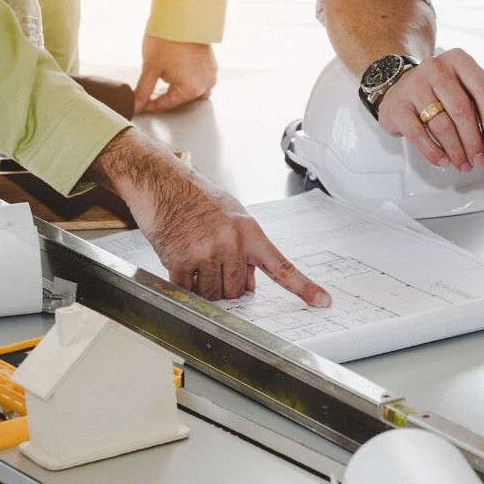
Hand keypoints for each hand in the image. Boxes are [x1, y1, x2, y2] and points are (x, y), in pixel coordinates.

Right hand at [86, 128, 330, 305]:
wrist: (160, 182)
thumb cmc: (195, 196)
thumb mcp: (231, 215)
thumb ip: (246, 248)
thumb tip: (250, 281)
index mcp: (249, 231)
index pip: (281, 266)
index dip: (303, 287)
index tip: (323, 301)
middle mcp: (231, 244)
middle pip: (238, 290)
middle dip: (227, 284)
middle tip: (213, 262)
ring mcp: (206, 254)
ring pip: (214, 295)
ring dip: (204, 286)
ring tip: (195, 257)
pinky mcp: (180, 262)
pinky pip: (188, 291)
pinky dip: (184, 285)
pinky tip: (180, 262)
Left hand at [133, 35, 217, 113]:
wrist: (183, 16)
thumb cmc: (168, 39)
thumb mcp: (150, 68)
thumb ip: (143, 91)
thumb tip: (136, 106)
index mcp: (191, 90)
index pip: (168, 105)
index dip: (151, 105)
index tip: (141, 103)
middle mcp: (205, 85)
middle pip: (181, 99)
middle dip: (165, 95)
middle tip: (149, 90)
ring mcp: (210, 75)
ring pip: (191, 90)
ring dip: (177, 88)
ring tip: (162, 78)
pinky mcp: (211, 65)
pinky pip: (199, 79)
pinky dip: (187, 79)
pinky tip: (175, 70)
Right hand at [378, 49, 483, 172]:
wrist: (399, 85)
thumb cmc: (438, 90)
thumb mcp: (466, 89)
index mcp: (458, 61)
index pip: (482, 87)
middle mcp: (435, 68)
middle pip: (461, 109)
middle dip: (473, 141)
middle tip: (478, 158)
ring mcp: (414, 86)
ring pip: (442, 125)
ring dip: (456, 151)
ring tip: (462, 162)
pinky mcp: (398, 106)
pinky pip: (419, 136)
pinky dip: (434, 153)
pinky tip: (443, 160)